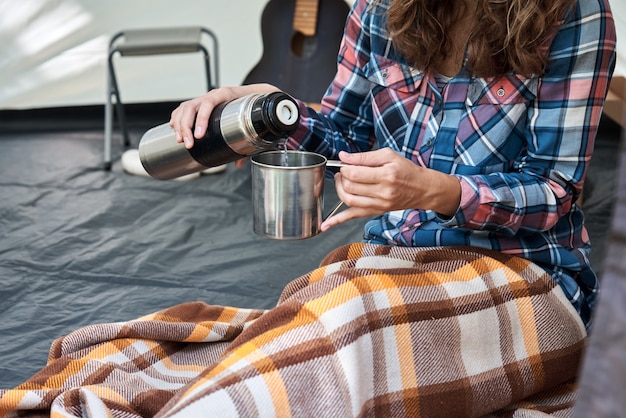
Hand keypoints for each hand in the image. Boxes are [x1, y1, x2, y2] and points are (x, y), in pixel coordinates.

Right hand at [169, 84, 280, 148]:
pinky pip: (183, 108)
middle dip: (187, 127)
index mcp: (226, 95)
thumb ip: (247, 143)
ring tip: (180, 140)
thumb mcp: (251, 122)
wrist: (254, 95)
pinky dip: (177, 118)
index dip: (201, 119)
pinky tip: (174, 127)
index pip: (209, 103)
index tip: (198, 135)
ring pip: (185, 108)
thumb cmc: (252, 107)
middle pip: (192, 107)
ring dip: (180, 125)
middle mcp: (213, 95)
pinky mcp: (199, 103)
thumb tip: (239, 163)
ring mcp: (204, 98)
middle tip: (188, 144)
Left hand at [320, 149, 460, 230]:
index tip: (346, 164)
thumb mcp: (388, 156)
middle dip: (342, 177)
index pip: (355, 174)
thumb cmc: (405, 170)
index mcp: (386, 175)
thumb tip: (343, 157)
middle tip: (344, 172)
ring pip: (349, 201)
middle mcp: (383, 192)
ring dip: (339, 190)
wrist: (422, 189)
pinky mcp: (376, 212)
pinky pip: (353, 217)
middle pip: (350, 187)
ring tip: (342, 182)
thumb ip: (364, 157)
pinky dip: (337, 221)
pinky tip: (325, 225)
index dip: (345, 168)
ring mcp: (379, 205)